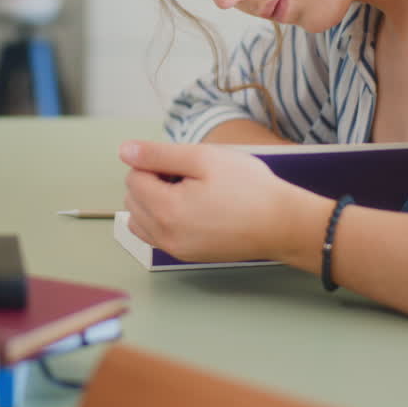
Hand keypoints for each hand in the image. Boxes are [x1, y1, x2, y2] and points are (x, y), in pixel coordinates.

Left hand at [118, 139, 307, 262]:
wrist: (283, 225)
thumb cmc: (249, 188)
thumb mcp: (204, 158)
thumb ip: (159, 154)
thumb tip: (124, 151)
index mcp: (165, 209)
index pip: (133, 177)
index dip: (155, 163)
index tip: (185, 164)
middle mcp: (164, 235)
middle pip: (132, 199)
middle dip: (152, 182)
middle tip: (190, 176)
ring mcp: (175, 249)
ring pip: (140, 220)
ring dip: (153, 201)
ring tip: (189, 192)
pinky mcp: (187, 255)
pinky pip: (156, 235)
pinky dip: (163, 219)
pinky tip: (192, 208)